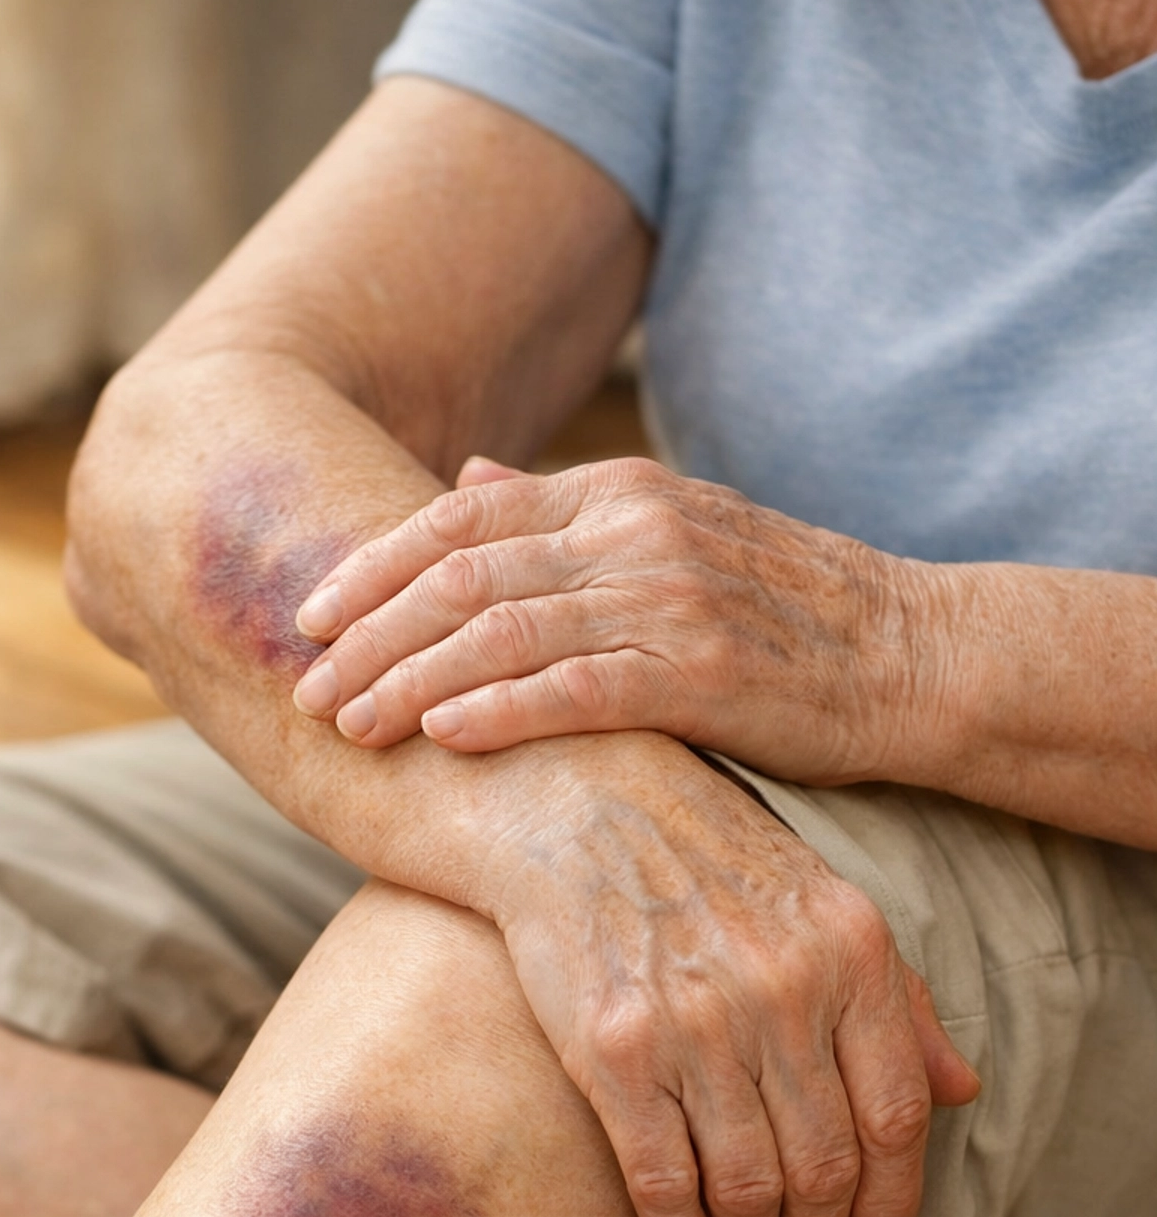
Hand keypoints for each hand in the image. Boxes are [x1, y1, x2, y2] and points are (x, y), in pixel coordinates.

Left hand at [292, 455, 915, 781]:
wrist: (910, 655)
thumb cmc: (780, 614)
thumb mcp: (671, 538)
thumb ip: (563, 516)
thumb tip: (464, 481)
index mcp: (616, 494)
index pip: (462, 519)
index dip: (375, 566)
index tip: (309, 616)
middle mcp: (633, 531)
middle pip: (463, 575)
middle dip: (371, 634)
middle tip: (305, 687)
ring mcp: (669, 597)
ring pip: (503, 630)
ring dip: (410, 680)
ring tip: (349, 723)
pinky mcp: (703, 670)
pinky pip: (578, 688)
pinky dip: (500, 709)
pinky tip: (441, 735)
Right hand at [471, 733, 977, 1216]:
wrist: (572, 802)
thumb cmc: (703, 859)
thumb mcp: (824, 907)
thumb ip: (900, 1003)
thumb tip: (963, 1091)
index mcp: (851, 953)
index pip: (898, 1116)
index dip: (894, 1202)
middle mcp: (783, 990)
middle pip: (827, 1166)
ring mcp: (697, 1022)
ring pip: (749, 1187)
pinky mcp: (614, 1049)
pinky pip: (664, 1181)